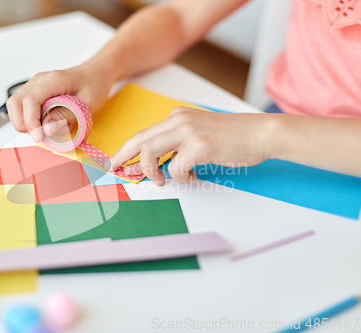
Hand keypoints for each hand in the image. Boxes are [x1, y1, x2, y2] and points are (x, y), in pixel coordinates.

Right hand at [6, 63, 113, 141]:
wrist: (95, 75)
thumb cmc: (93, 86)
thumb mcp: (87, 104)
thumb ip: (65, 116)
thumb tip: (46, 129)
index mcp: (53, 80)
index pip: (31, 101)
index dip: (31, 122)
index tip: (38, 137)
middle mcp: (39, 80)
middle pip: (15, 103)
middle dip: (23, 124)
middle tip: (40, 136)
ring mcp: (35, 85)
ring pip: (15, 106)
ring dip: (24, 123)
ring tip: (43, 131)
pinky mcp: (35, 92)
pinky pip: (22, 107)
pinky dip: (28, 119)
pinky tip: (44, 124)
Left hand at [110, 107, 273, 184]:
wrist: (260, 133)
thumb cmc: (231, 138)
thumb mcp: (197, 137)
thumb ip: (176, 148)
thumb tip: (154, 166)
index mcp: (177, 117)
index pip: (143, 134)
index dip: (126, 150)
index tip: (116, 162)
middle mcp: (179, 120)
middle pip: (139, 140)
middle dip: (123, 157)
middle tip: (116, 171)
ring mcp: (189, 131)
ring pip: (150, 151)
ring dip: (150, 170)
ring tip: (162, 180)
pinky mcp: (200, 145)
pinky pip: (177, 168)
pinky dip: (181, 178)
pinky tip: (194, 177)